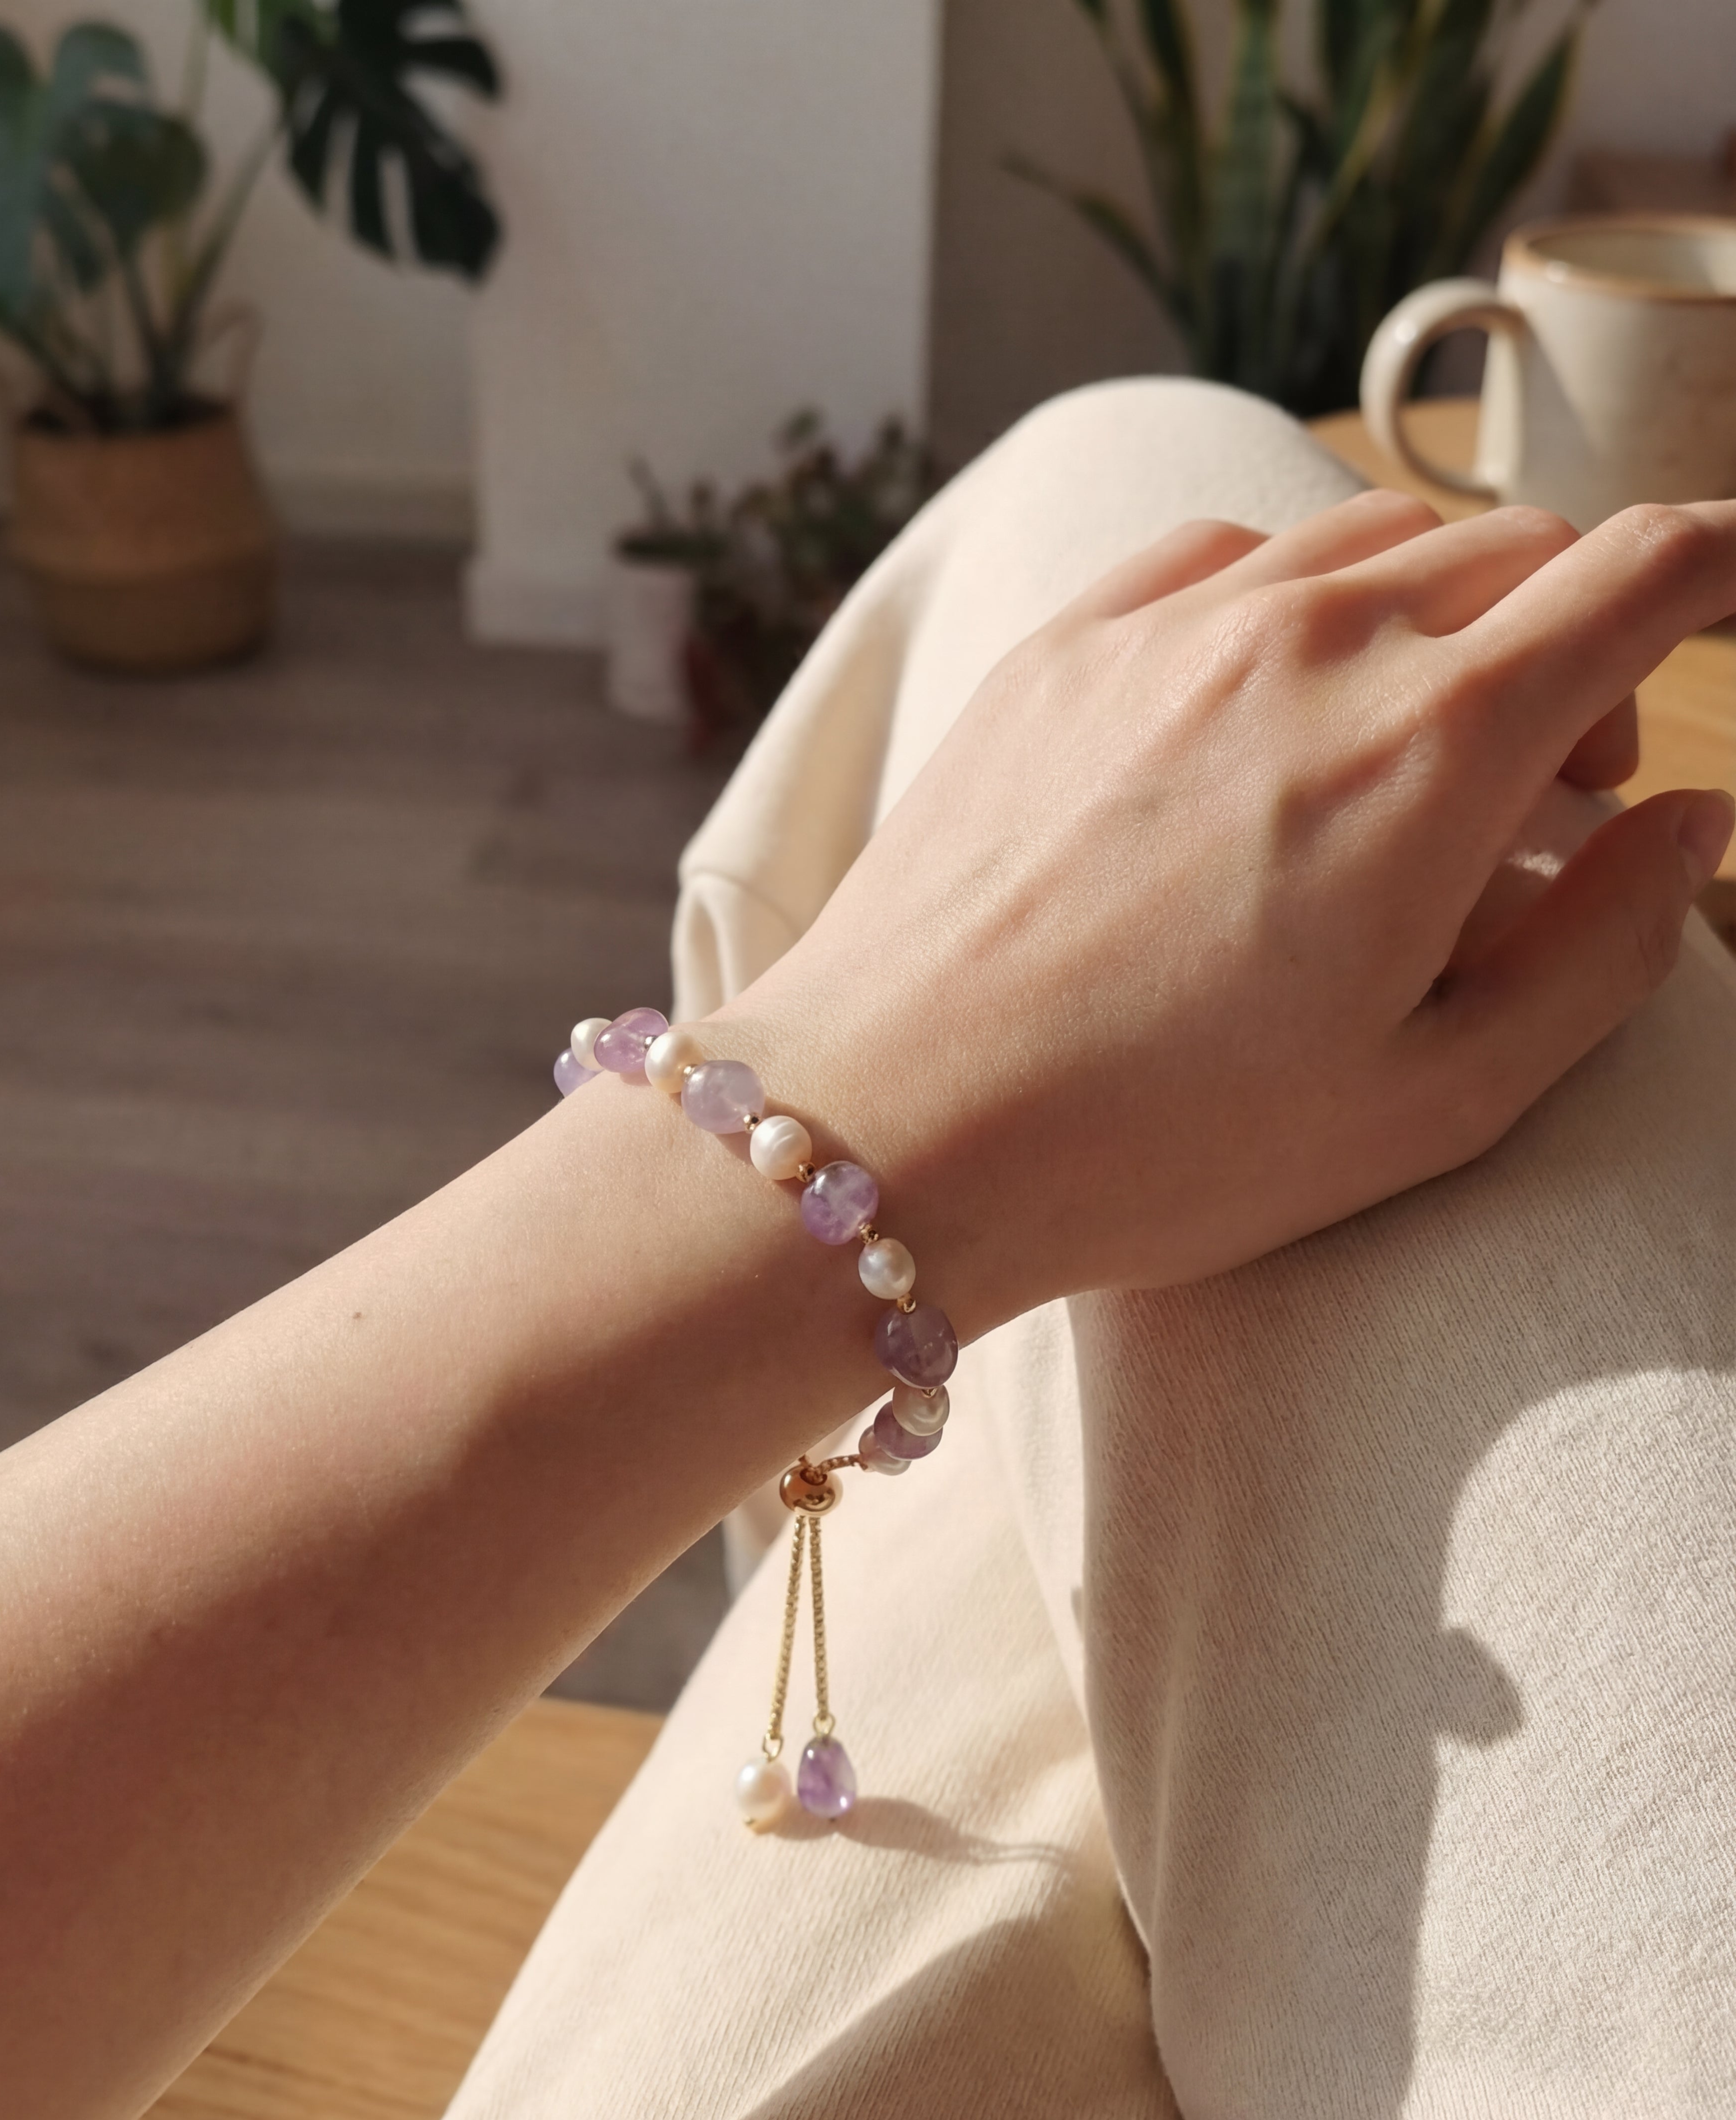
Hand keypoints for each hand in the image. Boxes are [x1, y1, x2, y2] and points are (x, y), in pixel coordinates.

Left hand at [732, 491, 1735, 1330]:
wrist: (894, 1126)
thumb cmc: (1161, 1147)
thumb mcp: (1433, 1099)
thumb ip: (1600, 951)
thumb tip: (1692, 826)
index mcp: (1435, 749)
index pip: (1640, 574)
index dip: (1716, 579)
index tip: (1724, 612)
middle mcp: (1311, 642)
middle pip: (1515, 552)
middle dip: (1577, 643)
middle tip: (1547, 792)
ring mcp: (1173, 626)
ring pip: (1372, 543)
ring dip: (1435, 620)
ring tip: (1400, 760)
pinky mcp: (1065, 645)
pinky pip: (1225, 556)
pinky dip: (1291, 605)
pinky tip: (1267, 714)